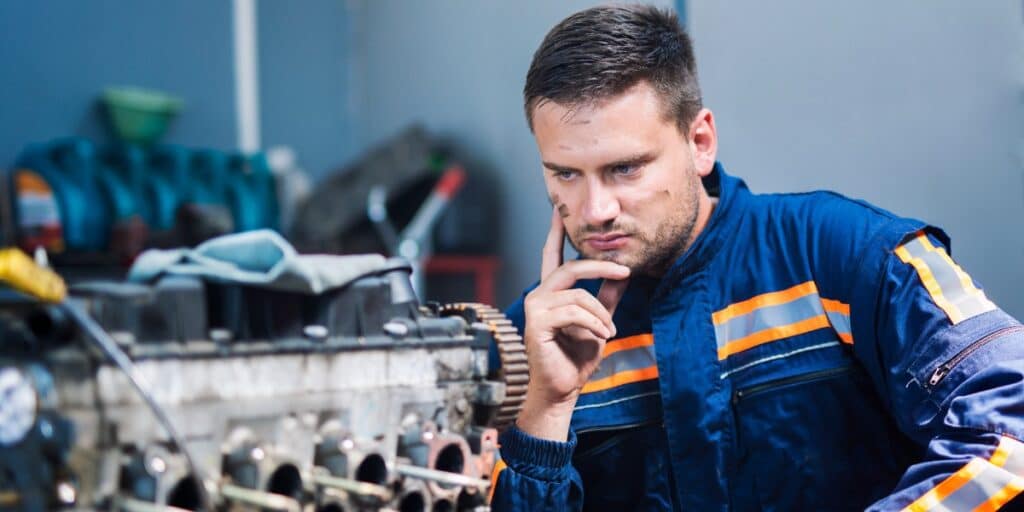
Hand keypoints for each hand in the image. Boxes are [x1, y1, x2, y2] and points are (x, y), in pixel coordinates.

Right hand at [516, 208, 629, 440]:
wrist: (563, 388)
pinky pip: (574, 311)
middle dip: (600, 266)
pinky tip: (602, 336)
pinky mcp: (536, 322)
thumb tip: (621, 275)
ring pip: (578, 294)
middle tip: (625, 271)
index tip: (559, 210)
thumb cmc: (575, 359)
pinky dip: (594, 323)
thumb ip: (606, 298)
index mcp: (552, 293)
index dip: (556, 233)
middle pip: (571, 267)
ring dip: (601, 313)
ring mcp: (535, 307)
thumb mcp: (599, 322)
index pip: (552, 256)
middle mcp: (539, 295)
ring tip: (609, 330)